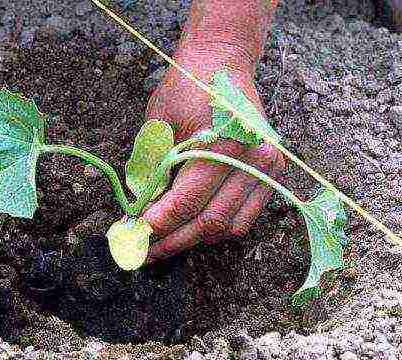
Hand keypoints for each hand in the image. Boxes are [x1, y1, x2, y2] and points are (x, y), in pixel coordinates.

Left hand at [142, 0, 285, 261]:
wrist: (222, 62)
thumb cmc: (186, 88)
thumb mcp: (157, 125)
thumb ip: (150, 171)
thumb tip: (140, 212)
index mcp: (224, 146)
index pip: (187, 202)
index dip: (158, 225)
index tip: (133, 236)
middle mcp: (253, 160)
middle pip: (209, 221)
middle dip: (173, 241)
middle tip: (144, 251)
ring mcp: (267, 168)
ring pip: (230, 226)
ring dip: (195, 239)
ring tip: (165, 243)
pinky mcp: (272, 172)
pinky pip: (246, 216)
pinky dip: (218, 228)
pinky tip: (192, 229)